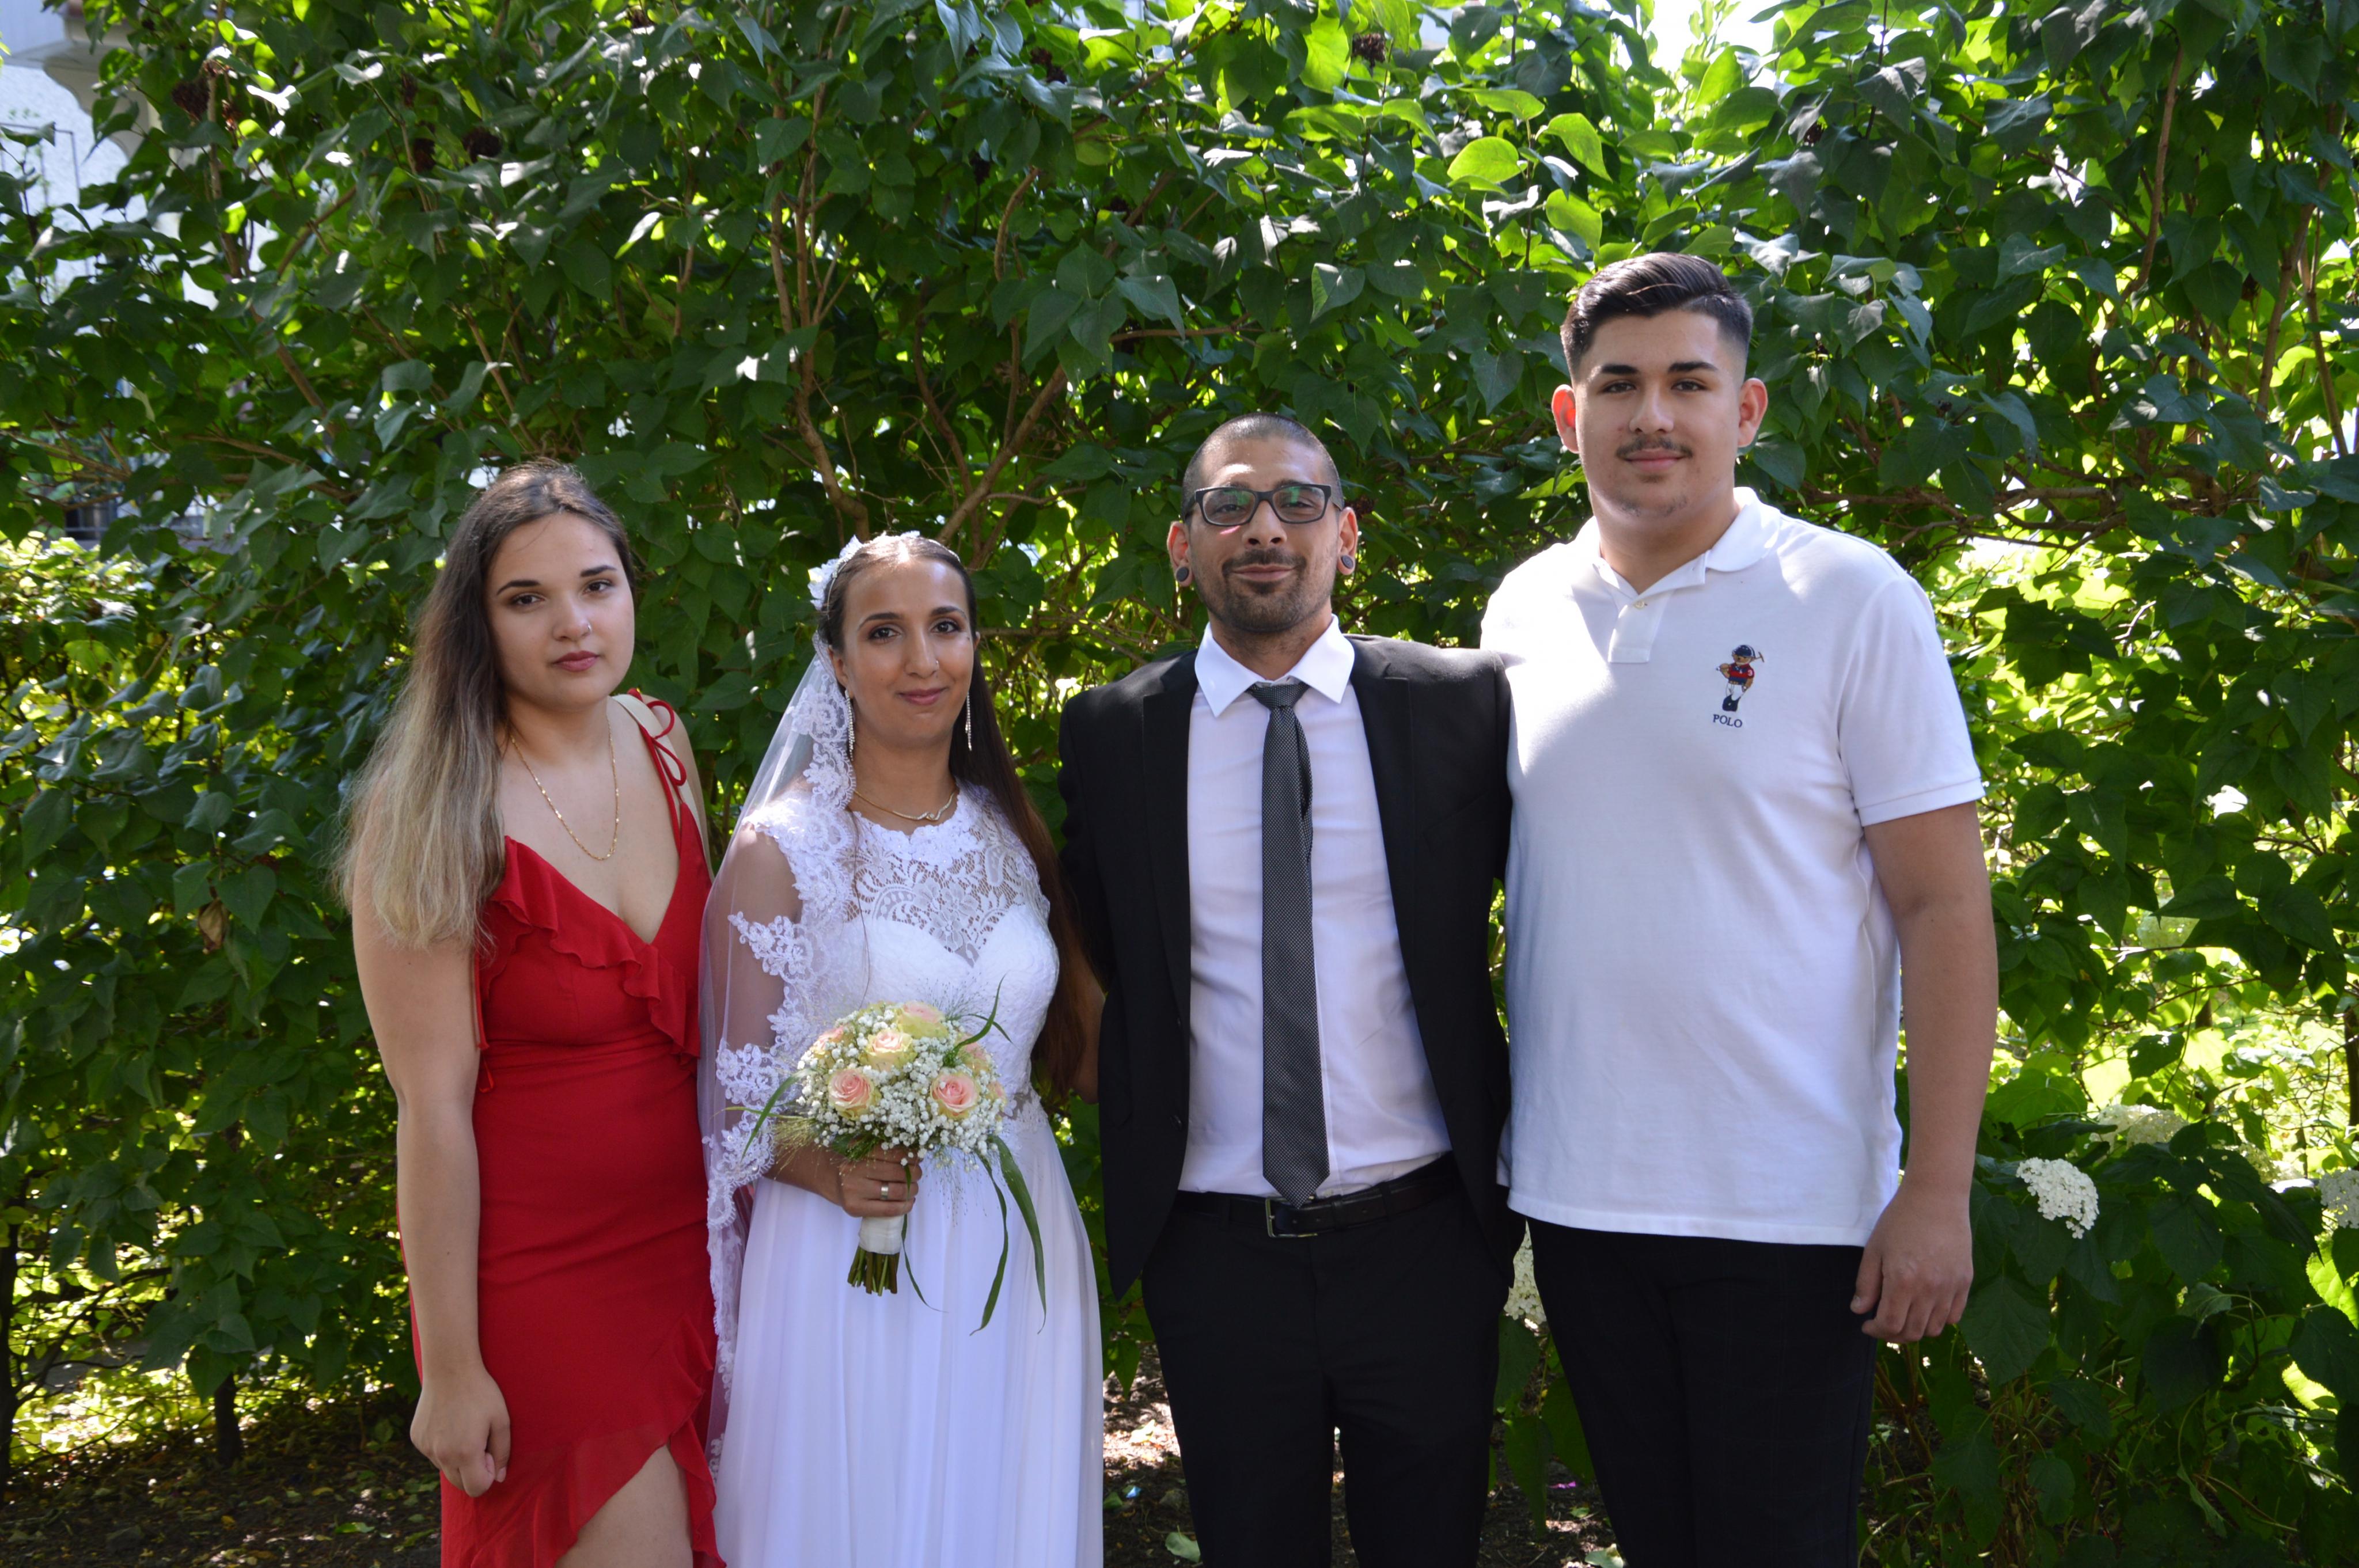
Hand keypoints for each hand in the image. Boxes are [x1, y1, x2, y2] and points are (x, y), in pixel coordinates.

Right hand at [411, 1362, 510, 1496]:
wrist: (449, 1368)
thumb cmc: (481, 1392)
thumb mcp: (501, 1420)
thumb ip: (503, 1452)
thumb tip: (501, 1478)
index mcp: (465, 1453)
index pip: (476, 1489)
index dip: (488, 1475)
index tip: (489, 1452)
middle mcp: (442, 1455)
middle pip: (460, 1484)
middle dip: (473, 1471)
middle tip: (479, 1441)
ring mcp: (425, 1448)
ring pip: (445, 1469)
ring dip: (457, 1459)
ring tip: (464, 1429)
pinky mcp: (416, 1439)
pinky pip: (433, 1454)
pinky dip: (443, 1447)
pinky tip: (449, 1423)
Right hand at [827, 1147, 921, 1218]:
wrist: (829, 1178)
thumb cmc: (854, 1162)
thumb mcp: (865, 1148)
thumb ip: (886, 1148)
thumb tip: (917, 1154)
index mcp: (859, 1151)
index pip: (893, 1153)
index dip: (910, 1157)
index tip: (918, 1158)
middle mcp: (855, 1170)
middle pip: (897, 1172)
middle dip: (914, 1173)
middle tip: (918, 1174)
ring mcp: (854, 1190)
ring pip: (895, 1192)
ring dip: (911, 1190)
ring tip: (914, 1188)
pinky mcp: (855, 1208)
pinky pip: (888, 1210)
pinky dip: (904, 1206)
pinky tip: (909, 1202)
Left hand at [1853, 1177, 1972, 1342]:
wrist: (1936, 1198)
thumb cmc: (1900, 1220)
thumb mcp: (1875, 1249)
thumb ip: (1866, 1283)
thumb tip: (1859, 1311)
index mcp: (1903, 1281)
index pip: (1890, 1325)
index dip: (1876, 1331)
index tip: (1867, 1325)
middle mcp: (1929, 1289)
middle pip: (1912, 1333)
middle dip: (1893, 1334)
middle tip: (1882, 1324)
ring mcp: (1951, 1287)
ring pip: (1934, 1329)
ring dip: (1915, 1329)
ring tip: (1903, 1316)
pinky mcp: (1965, 1282)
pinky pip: (1954, 1316)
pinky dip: (1938, 1319)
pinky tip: (1924, 1307)